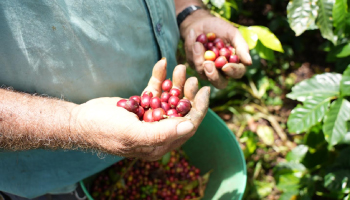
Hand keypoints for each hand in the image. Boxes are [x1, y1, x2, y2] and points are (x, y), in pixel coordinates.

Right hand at [70, 58, 209, 160]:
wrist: (80, 121)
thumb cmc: (104, 130)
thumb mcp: (133, 134)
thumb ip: (162, 133)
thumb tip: (190, 126)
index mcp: (159, 145)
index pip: (187, 127)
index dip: (199, 110)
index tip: (206, 91)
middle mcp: (157, 133)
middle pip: (180, 112)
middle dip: (187, 93)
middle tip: (191, 76)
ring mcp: (149, 119)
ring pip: (169, 100)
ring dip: (174, 83)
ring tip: (179, 67)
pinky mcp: (141, 106)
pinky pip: (154, 91)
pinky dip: (158, 78)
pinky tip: (161, 64)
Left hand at [180, 10, 251, 88]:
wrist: (200, 21)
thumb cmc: (219, 28)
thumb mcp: (232, 33)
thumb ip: (241, 47)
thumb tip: (249, 62)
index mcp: (234, 63)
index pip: (237, 73)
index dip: (233, 71)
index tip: (226, 66)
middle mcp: (221, 70)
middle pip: (220, 83)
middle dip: (213, 75)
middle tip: (207, 64)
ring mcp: (206, 70)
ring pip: (202, 72)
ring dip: (199, 56)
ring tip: (197, 42)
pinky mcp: (194, 65)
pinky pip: (192, 62)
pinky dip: (191, 48)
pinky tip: (193, 38)